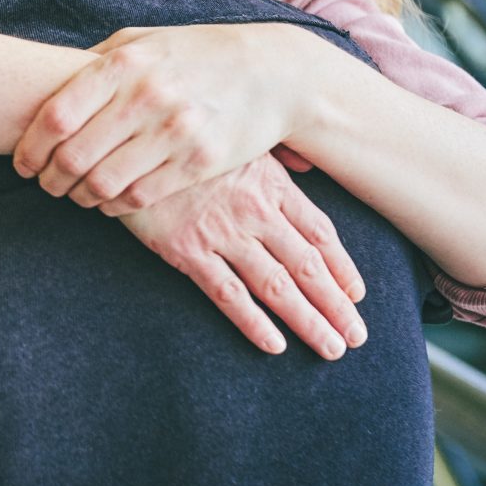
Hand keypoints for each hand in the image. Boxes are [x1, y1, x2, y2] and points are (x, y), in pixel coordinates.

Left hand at [14, 24, 314, 215]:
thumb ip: (97, 59)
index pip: (56, 116)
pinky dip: (114, 206)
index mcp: (125, 64)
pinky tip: (108, 201)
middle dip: (49, 180)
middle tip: (45, 185)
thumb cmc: (196, 53)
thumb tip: (46, 82)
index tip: (22, 163)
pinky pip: (139, 197)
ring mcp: (176, 132)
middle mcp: (148, 97)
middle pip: (73, 157)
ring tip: (75, 195)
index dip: (29, 148)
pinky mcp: (200, 162)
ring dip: (79, 197)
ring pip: (103, 184)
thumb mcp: (144, 39)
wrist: (273, 72)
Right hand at [120, 155, 366, 358]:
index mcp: (270, 184)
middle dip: (335, 305)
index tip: (356, 295)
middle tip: (356, 336)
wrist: (128, 141)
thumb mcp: (236, 137)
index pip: (319, 232)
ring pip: (276, 285)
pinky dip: (253, 322)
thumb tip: (307, 166)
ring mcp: (221, 233)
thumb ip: (275, 154)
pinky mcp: (186, 250)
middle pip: (307, 265)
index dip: (342, 267)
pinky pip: (227, 293)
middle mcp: (254, 211)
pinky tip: (275, 344)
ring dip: (308, 320)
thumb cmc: (184, 138)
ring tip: (330, 348)